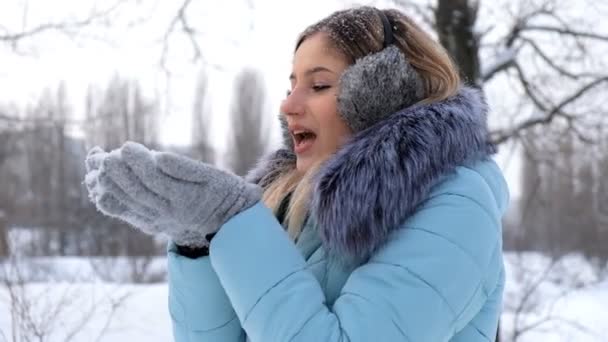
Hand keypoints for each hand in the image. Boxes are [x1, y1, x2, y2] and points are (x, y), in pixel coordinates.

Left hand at [84, 142, 261, 246]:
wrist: (225, 221)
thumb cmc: (221, 190)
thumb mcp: (212, 175)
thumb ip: (185, 167)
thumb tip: (159, 157)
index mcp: (185, 199)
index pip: (155, 180)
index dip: (138, 163)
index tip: (125, 146)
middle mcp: (168, 213)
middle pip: (136, 192)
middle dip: (116, 172)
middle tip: (101, 154)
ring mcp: (157, 220)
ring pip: (126, 203)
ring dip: (107, 183)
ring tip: (94, 162)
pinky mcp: (150, 222)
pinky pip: (125, 212)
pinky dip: (109, 198)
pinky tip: (96, 183)